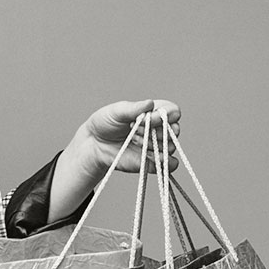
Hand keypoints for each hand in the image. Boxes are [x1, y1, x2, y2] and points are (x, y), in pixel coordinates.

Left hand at [48, 99, 180, 222]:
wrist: (94, 144)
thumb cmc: (106, 123)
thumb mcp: (117, 111)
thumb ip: (134, 108)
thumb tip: (150, 103)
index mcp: (155, 112)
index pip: (173, 112)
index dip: (164, 116)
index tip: (146, 119)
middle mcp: (160, 129)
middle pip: (174, 130)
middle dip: (155, 131)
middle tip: (134, 130)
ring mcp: (158, 146)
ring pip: (170, 147)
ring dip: (151, 144)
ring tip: (133, 140)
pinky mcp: (154, 162)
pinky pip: (170, 165)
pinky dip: (163, 161)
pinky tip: (147, 156)